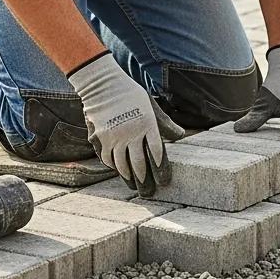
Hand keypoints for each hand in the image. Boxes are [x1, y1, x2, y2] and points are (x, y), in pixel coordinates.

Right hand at [67, 52, 184, 195]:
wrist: (102, 85)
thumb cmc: (131, 95)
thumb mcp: (152, 106)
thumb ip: (165, 124)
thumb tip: (181, 136)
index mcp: (147, 124)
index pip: (157, 153)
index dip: (161, 169)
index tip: (165, 181)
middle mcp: (130, 133)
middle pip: (139, 164)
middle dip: (145, 181)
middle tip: (150, 193)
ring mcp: (113, 137)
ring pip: (122, 165)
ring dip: (130, 178)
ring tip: (135, 187)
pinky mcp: (99, 138)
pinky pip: (107, 159)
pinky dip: (114, 167)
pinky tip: (120, 171)